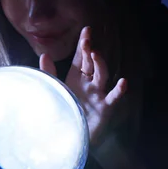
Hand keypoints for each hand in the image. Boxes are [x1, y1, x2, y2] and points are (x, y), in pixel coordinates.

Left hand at [39, 26, 126, 145]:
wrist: (69, 138)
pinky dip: (119, 90)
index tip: (86, 30)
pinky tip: (123, 82)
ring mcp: (98, 94)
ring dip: (100, 64)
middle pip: (91, 63)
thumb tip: (44, 54)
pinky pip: (113, 97)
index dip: (83, 44)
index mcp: (76, 78)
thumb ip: (49, 73)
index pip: (81, 58)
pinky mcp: (105, 108)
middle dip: (90, 50)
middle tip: (87, 39)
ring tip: (95, 53)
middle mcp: (89, 83)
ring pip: (102, 75)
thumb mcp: (54, 90)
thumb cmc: (63, 113)